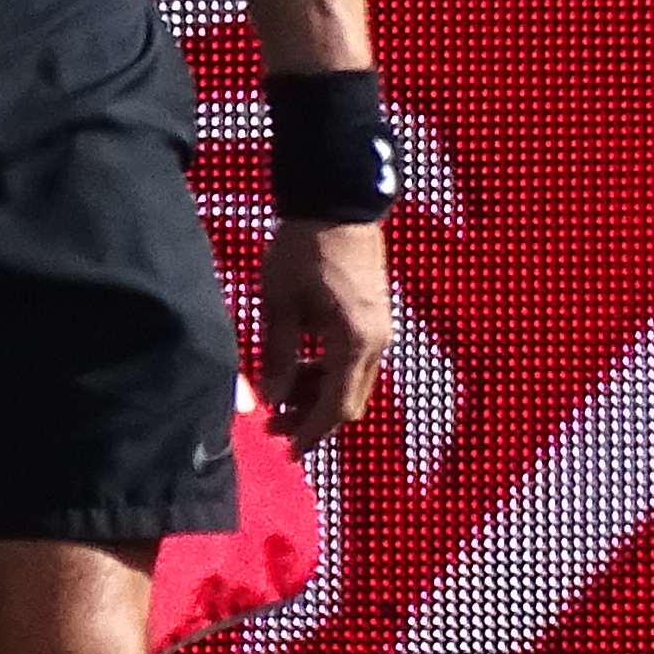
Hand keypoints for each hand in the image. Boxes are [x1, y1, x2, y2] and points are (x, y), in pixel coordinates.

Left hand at [260, 218, 391, 449]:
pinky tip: (300, 369)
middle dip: (312, 421)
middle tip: (273, 427)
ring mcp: (380, 331)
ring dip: (319, 397)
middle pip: (348, 402)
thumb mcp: (279, 303)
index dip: (310, 434)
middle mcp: (376, 343)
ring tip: (280, 399)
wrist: (338, 202)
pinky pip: (355, 362)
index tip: (285, 451)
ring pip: (352, 384)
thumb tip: (272, 400)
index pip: (335, 408)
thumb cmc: (302, 248)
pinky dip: (329, 374)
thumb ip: (278, 356)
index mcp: (354, 343)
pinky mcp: (375, 319)